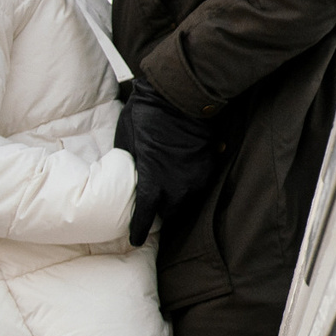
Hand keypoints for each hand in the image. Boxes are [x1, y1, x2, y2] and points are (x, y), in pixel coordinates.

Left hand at [117, 78, 220, 245]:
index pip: (144, 218)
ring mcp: (196, 178)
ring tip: (167, 188)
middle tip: (152, 205)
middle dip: (160, 212)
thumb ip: (132, 169)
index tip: (135, 238)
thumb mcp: (127, 145)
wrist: (178, 97)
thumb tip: (132, 178)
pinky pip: (198, 184)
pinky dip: (189, 182)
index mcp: (152, 185)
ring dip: (176, 198)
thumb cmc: (145, 117)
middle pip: (169, 214)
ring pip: (186, 200)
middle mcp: (177, 188)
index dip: (139, 231)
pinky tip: (181, 171)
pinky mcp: (209, 166)